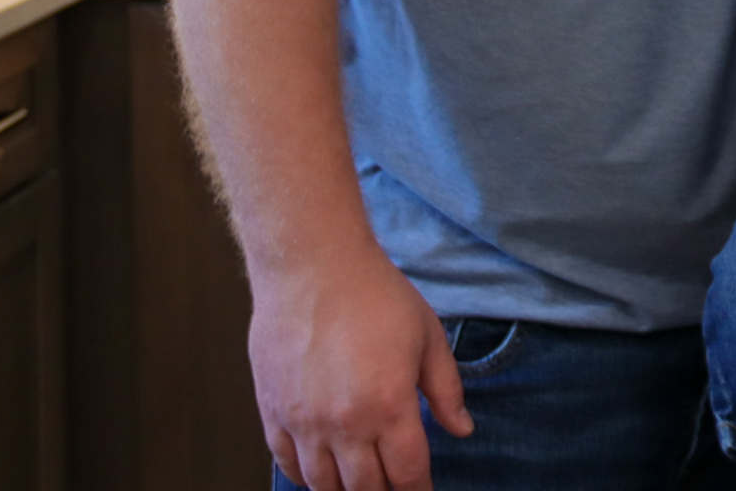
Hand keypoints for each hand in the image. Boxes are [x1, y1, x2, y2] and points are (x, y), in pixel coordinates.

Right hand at [250, 249, 469, 490]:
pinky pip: (288, 465)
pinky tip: (322, 471)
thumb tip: (462, 429)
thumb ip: (446, 390)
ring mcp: (304, 422)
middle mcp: (345, 423)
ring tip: (360, 484)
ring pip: (324, 486)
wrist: (312, 266)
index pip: (407, 475)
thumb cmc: (375, 295)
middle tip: (394, 486)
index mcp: (389, 406)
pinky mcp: (273, 412)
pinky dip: (306, 477)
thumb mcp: (428, 337)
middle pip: (366, 490)